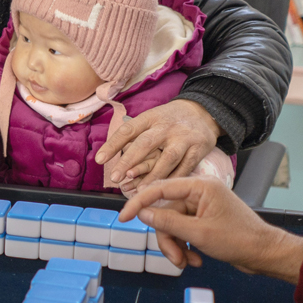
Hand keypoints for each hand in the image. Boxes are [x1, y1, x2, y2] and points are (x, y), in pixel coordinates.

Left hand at [94, 99, 220, 191]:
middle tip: (114, 178)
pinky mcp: (198, 149)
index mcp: (150, 118)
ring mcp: (184, 138)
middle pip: (145, 144)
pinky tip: (163, 190)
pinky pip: (185, 167)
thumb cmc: (169, 120)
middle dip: (129, 162)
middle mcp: (166, 127)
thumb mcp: (151, 119)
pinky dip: (173, 180)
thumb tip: (109, 156)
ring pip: (167, 159)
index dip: (113, 145)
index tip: (99, 160)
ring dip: (152, 176)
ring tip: (139, 191)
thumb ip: (135, 136)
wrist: (203, 112)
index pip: (128, 130)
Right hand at [118, 176, 302, 280]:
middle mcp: (199, 192)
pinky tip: (196, 259)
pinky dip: (185, 246)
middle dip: (167, 239)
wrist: (265, 254)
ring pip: (172, 225)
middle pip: (165, 213)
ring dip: (176, 246)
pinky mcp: (203, 220)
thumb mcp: (199, 233)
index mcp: (200, 186)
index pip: (159, 189)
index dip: (138, 203)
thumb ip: (168, 221)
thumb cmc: (239, 240)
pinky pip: (182, 231)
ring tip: (187, 263)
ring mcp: (201, 207)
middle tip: (175, 259)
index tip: (123, 218)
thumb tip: (142, 213)